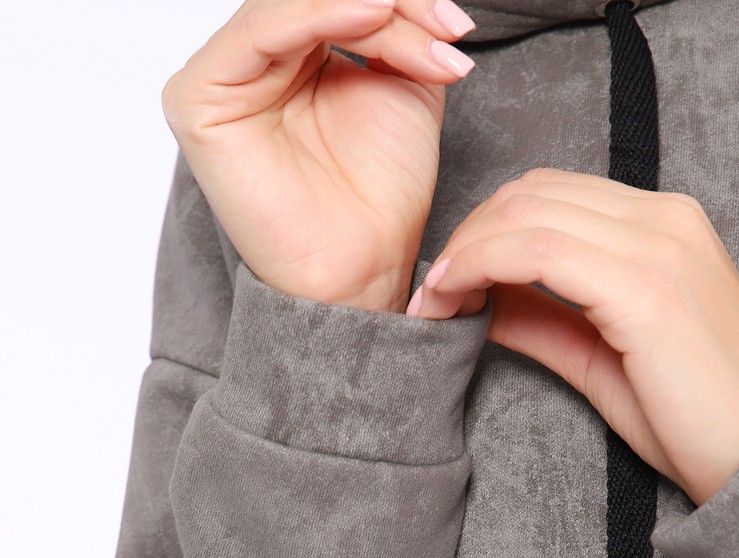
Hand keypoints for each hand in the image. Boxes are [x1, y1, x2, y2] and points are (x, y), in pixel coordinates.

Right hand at [161, 0, 476, 311]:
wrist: (362, 268)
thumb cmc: (380, 195)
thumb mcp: (405, 83)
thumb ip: (400, 25)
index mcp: (291, 53)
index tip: (458, 26)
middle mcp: (250, 60)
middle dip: (394, 1)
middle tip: (449, 27)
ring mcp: (219, 77)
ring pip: (294, 0)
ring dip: (374, 8)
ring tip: (432, 41)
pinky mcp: (198, 97)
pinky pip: (261, 28)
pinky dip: (323, 12)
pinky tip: (376, 15)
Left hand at [406, 168, 738, 503]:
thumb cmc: (692, 419)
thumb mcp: (602, 361)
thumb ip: (545, 322)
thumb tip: (481, 303)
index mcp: (663, 227)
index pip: (550, 195)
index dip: (484, 229)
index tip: (444, 281)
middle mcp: (665, 220)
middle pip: (532, 192)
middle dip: (466, 236)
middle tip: (428, 293)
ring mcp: (660, 247)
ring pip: (529, 212)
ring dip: (465, 251)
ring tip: (434, 301)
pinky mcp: (647, 289)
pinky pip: (539, 250)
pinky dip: (481, 265)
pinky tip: (453, 298)